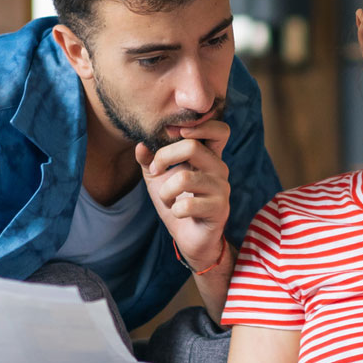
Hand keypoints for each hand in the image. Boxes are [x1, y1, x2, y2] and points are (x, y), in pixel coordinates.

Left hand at [136, 119, 232, 268]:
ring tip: (166, 199)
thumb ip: (149, 159)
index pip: (219, 130)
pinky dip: (173, 210)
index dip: (199, 125)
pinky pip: (186, 205)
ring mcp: (221, 189)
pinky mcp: (218, 209)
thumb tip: (141, 145)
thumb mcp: (158, 178)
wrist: (190, 237)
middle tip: (155, 169)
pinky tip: (177, 213)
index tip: (173, 134)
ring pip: (184, 178)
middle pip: (192, 146)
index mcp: (209, 156)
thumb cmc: (177, 202)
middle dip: (164, 157)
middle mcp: (219, 168)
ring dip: (165, 191)